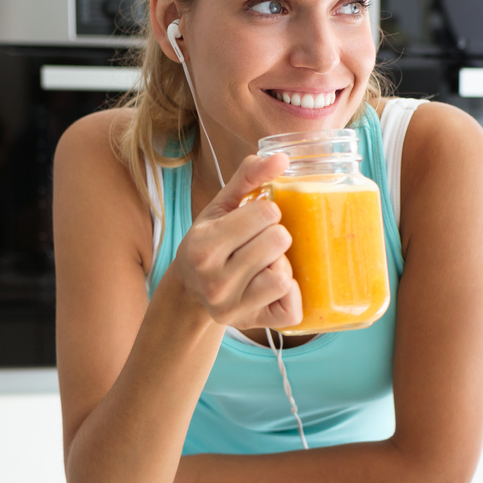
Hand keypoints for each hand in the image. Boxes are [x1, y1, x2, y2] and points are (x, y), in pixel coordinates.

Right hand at [171, 153, 302, 329]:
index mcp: (204, 246)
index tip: (255, 220)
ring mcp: (232, 307)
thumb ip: (248, 177)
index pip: (266, 213)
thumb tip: (282, 157)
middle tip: (261, 242)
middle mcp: (214, 281)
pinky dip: (291, 295)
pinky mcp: (252, 325)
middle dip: (276, 236)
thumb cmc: (210, 242)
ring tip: (266, 262)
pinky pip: (291, 310)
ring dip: (282, 265)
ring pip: (284, 276)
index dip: (268, 211)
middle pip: (278, 241)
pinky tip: (274, 285)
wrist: (190, 291)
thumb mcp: (221, 207)